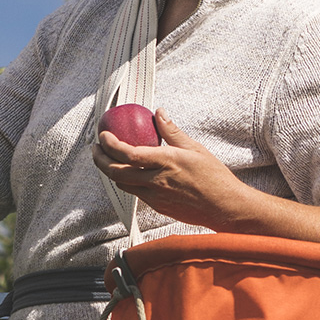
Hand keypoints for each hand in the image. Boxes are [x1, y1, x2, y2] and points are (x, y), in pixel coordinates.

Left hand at [94, 109, 255, 229]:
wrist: (223, 207)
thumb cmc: (214, 176)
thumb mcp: (195, 148)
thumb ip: (172, 131)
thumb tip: (159, 112)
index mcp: (166, 162)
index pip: (128, 154)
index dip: (110, 145)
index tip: (103, 135)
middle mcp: (156, 181)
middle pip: (116, 172)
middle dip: (100, 160)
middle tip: (96, 148)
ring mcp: (155, 196)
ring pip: (122, 185)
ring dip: (111, 171)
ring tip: (107, 159)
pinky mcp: (157, 207)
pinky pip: (135, 192)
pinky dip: (127, 181)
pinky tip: (129, 172)